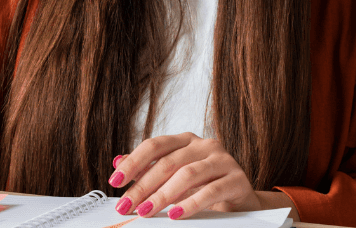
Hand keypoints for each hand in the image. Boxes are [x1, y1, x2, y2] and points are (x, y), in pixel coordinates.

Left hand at [107, 133, 298, 220]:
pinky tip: (175, 214)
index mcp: (186, 141)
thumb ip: (148, 168)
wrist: (240, 199)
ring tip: (147, 210)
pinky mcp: (237, 179)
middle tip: (127, 204)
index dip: (133, 162)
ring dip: (163, 195)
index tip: (115, 181)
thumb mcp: (174, 176)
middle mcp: (204, 145)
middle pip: (168, 162)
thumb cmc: (204, 185)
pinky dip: (190, 203)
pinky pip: (210, 191)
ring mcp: (222, 160)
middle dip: (143, 186)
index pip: (155, 146)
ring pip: (187, 174)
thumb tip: (118, 161)